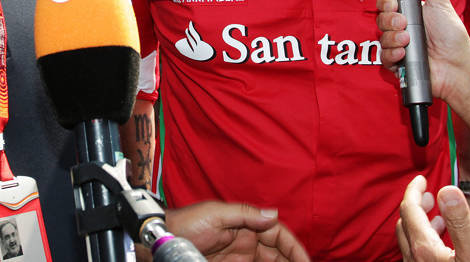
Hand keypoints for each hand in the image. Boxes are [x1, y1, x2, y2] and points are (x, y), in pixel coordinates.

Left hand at [165, 201, 309, 261]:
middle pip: (278, 254)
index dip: (295, 248)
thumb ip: (246, 214)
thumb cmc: (186, 222)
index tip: (307, 261)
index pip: (279, 235)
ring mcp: (238, 258)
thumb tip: (273, 213)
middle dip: (292, 261)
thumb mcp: (216, 213)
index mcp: (246, 224)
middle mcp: (246, 242)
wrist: (161, 241)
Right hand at [376, 0, 469, 102]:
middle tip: (403, 23)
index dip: (386, 2)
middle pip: (380, 19)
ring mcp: (398, 46)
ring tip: (408, 40)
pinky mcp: (397, 64)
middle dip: (389, 20)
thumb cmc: (452, 37)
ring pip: (381, 37)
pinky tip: (404, 54)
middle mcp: (402, 29)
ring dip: (393, 38)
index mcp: (409, 13)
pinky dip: (392, 55)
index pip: (386, 3)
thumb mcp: (441, 3)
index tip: (394, 4)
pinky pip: (384, 57)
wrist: (457, 65)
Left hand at [397, 176, 469, 261]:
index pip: (409, 208)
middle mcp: (413, 258)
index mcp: (423, 248)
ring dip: (419, 222)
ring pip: (408, 238)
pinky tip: (438, 242)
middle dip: (416, 204)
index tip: (421, 180)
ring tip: (435, 216)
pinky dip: (422, 238)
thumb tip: (448, 191)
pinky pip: (413, 252)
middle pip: (405, 222)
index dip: (414, 190)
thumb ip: (460, 222)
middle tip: (428, 195)